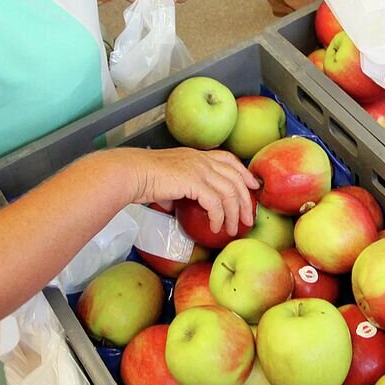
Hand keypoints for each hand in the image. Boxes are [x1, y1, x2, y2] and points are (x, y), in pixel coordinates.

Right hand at [132, 147, 259, 235]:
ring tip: (231, 229)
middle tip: (248, 218)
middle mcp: (201, 160)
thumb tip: (173, 202)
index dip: (244, 173)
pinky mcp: (194, 182)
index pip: (229, 159)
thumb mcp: (167, 180)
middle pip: (235, 178)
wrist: (131, 173)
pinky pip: (215, 203)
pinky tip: (215, 227)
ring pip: (229, 192)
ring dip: (233, 214)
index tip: (253, 186)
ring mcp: (199, 169)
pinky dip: (218, 217)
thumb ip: (176, 189)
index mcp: (197, 156)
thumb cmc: (142, 177)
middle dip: (245, 200)